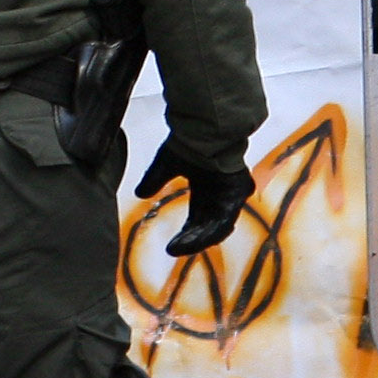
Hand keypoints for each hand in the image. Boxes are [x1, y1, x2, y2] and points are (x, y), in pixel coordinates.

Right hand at [135, 147, 256, 256]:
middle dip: (191, 240)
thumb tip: (140, 193)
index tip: (170, 247)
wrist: (205, 128)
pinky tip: (197, 240)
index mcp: (205, 189)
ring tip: (181, 248)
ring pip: (218, 227)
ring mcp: (230, 195)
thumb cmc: (188, 141)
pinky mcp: (237, 193)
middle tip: (173, 249)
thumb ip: (154, 179)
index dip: (186, 235)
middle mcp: (218, 195)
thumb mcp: (165, 164)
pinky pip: (227, 219)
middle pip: (207, 227)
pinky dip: (213, 232)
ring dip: (201, 240)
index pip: (197, 221)